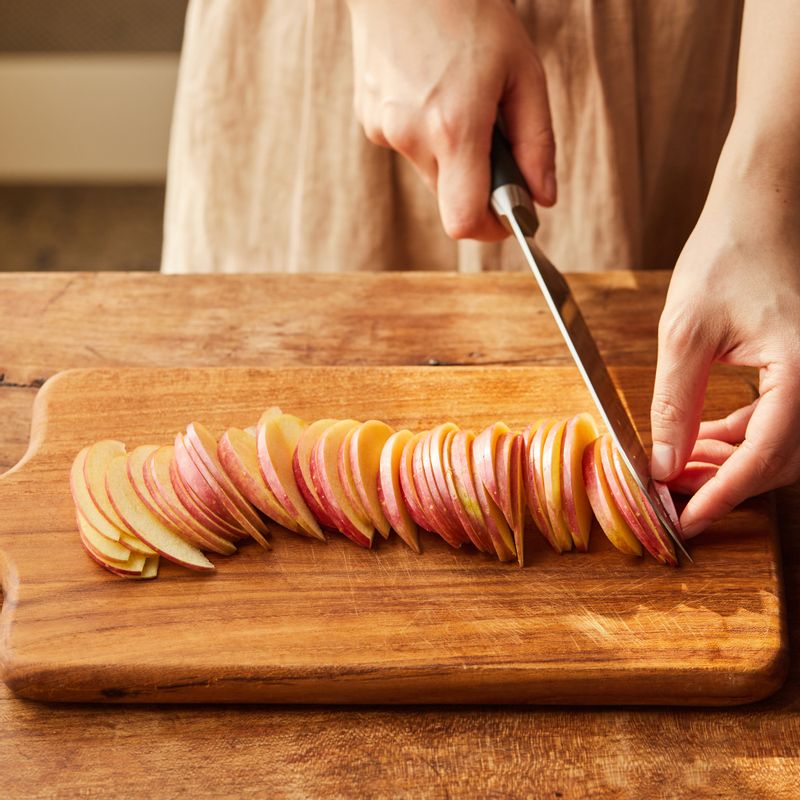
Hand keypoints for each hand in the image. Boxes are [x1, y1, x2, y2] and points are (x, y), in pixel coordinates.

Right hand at [345, 0, 555, 239]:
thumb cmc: (467, 9)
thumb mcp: (523, 71)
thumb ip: (536, 143)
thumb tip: (542, 197)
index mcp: (454, 127)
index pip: (464, 221)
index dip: (489, 229)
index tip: (507, 218)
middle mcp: (411, 136)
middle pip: (449, 198)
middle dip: (475, 181)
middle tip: (493, 136)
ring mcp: (383, 129)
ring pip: (429, 172)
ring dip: (450, 153)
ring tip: (458, 98)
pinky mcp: (368, 120)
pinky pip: (407, 146)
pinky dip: (426, 133)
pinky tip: (431, 89)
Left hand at [650, 150, 799, 537]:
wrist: (761, 210)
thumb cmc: (728, 255)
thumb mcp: (685, 333)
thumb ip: (674, 404)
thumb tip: (662, 462)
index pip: (766, 457)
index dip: (723, 495)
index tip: (687, 521)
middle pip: (780, 460)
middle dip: (724, 483)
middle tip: (674, 494)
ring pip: (780, 445)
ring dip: (731, 464)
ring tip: (678, 467)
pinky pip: (779, 421)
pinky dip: (741, 438)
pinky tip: (703, 440)